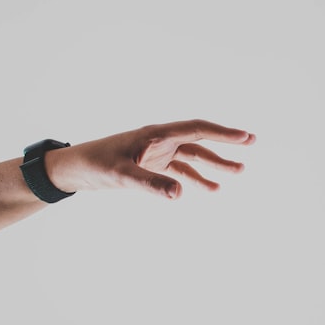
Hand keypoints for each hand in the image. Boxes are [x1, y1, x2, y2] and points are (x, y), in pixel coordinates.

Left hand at [48, 119, 255, 198]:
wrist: (72, 170)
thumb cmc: (94, 165)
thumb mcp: (122, 176)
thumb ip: (151, 184)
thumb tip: (180, 194)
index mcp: (155, 134)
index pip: (196, 129)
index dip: (223, 133)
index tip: (246, 138)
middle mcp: (159, 140)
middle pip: (199, 141)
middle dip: (225, 145)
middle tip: (251, 146)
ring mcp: (156, 153)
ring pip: (192, 157)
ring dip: (213, 165)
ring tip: (237, 174)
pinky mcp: (151, 166)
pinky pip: (180, 170)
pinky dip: (195, 178)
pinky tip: (209, 189)